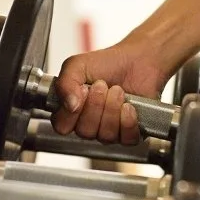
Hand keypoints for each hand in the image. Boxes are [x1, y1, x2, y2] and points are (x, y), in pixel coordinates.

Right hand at [50, 41, 167, 144]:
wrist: (137, 60)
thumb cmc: (108, 63)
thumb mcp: (78, 65)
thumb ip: (65, 82)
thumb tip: (69, 105)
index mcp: (71, 110)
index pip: (62, 127)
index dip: (72, 112)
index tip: (83, 90)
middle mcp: (88, 124)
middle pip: (85, 132)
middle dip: (96, 106)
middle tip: (103, 86)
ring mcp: (109, 130)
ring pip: (105, 136)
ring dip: (112, 110)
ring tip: (117, 91)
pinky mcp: (129, 132)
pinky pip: (126, 139)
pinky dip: (128, 121)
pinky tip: (129, 106)